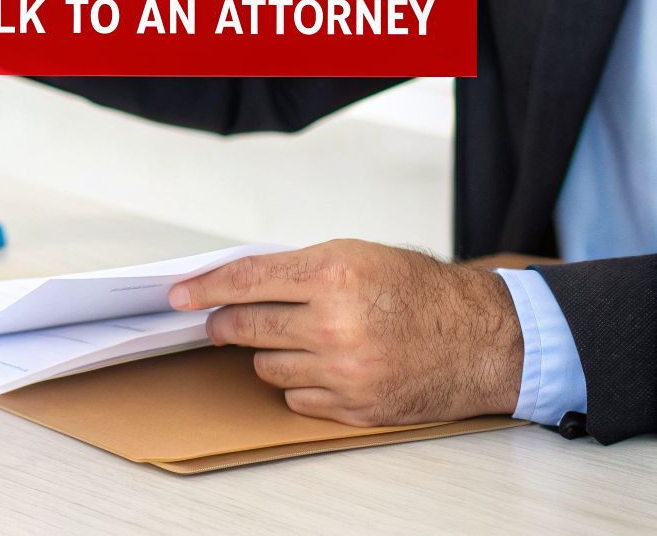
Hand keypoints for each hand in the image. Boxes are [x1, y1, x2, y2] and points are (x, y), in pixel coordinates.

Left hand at [167, 239, 522, 426]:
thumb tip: (233, 283)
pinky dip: (299, 382)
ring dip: (269, 353)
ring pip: (266, 365)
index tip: (177, 296)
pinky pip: (295, 397)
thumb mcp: (358, 255)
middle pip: (246, 327)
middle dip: (224, 324)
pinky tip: (324, 366)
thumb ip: (297, 269)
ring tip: (300, 338)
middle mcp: (336, 323)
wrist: (483, 338)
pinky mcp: (356, 407)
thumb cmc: (419, 291)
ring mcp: (345, 370)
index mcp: (335, 274)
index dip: (204, 288)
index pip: (245, 281)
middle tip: (218, 323)